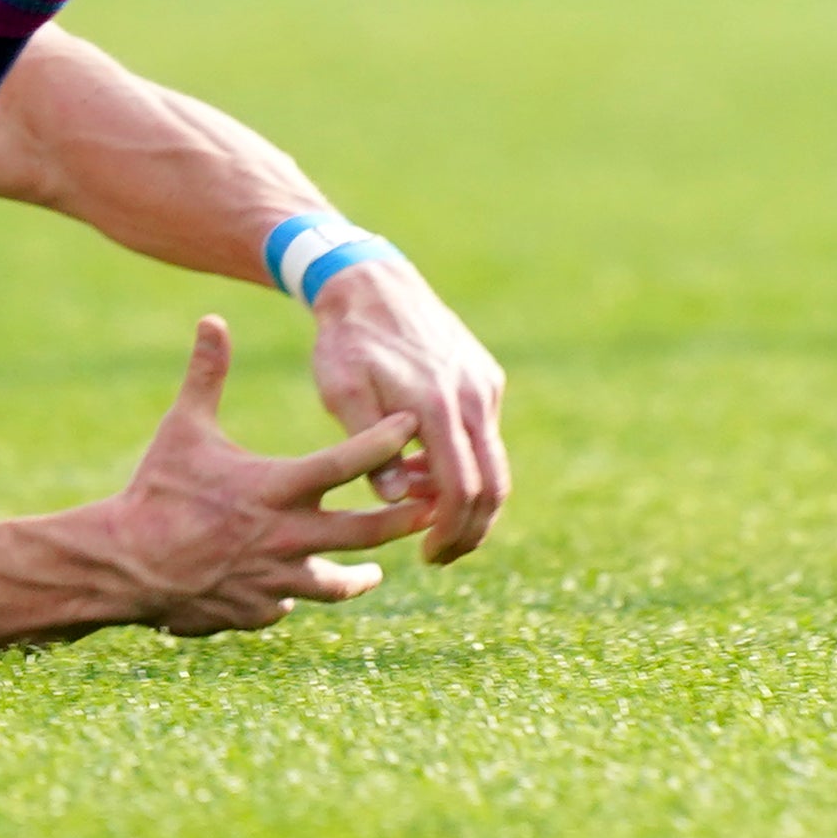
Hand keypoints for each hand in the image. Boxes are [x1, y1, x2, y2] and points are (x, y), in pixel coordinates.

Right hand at [98, 317, 423, 635]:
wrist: (124, 565)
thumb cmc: (156, 490)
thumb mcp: (183, 427)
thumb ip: (207, 375)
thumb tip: (212, 318)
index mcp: (278, 487)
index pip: (348, 462)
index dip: (384, 442)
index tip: (412, 428)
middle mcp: (288, 536)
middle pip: (366, 531)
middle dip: (404, 520)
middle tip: (434, 511)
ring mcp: (277, 579)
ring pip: (337, 583)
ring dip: (358, 575)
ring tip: (375, 570)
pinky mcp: (259, 610)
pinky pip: (289, 602)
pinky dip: (294, 592)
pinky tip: (295, 584)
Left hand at [304, 257, 509, 564]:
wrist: (371, 282)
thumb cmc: (346, 342)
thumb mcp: (342, 394)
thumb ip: (368, 449)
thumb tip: (392, 499)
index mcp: (438, 404)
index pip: (463, 488)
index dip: (451, 531)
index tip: (429, 555)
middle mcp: (473, 396)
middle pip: (494, 485)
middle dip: (472, 529)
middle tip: (439, 553)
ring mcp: (483, 385)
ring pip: (493, 462)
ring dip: (465, 497)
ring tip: (419, 509)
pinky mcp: (484, 376)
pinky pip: (484, 435)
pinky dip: (463, 463)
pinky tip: (420, 467)